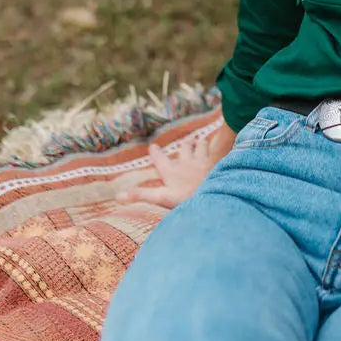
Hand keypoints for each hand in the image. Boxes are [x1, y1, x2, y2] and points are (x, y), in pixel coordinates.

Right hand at [120, 118, 235, 210]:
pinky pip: (218, 152)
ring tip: (200, 142)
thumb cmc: (185, 198)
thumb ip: (140, 195)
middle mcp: (186, 162)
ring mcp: (203, 161)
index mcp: (171, 170)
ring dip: (200, 144)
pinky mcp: (218, 164)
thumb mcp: (160, 198)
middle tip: (185, 142)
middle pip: (184, 148)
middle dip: (184, 144)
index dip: (156, 152)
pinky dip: (218, 149)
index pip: (160, 158)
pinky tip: (222, 150)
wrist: (212, 195)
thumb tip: (118, 196)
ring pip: (201, 146)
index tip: (153, 147)